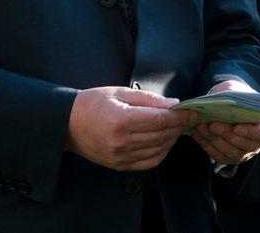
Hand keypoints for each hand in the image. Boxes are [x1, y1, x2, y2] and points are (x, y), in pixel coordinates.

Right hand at [65, 86, 196, 170]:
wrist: (67, 124)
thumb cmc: (92, 103)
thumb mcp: (120, 92)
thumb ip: (148, 99)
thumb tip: (173, 105)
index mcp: (122, 120)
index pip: (161, 121)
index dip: (180, 116)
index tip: (192, 110)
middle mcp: (122, 142)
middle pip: (162, 136)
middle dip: (179, 126)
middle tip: (188, 117)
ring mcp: (121, 157)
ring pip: (159, 150)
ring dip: (172, 138)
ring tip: (176, 127)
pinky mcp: (120, 166)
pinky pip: (149, 162)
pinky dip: (161, 152)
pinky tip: (163, 140)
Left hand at [189, 79, 259, 164]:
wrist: (227, 103)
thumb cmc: (236, 95)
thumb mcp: (237, 89)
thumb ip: (235, 95)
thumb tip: (225, 102)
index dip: (256, 132)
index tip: (238, 126)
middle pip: (248, 145)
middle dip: (228, 135)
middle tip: (213, 124)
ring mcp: (245, 152)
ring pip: (232, 152)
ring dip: (215, 140)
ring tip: (202, 126)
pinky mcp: (229, 157)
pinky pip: (219, 155)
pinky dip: (206, 144)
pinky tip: (197, 131)